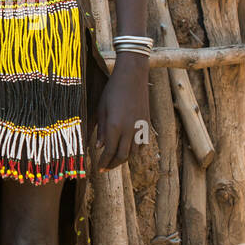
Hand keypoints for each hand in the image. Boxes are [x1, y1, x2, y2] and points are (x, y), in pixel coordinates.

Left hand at [94, 56, 149, 170]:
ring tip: (115, 159)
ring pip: (134, 152)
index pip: (109, 152)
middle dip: (112, 165)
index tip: (98, 169)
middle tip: (105, 168)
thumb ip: (99, 129)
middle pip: (122, 156)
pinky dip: (136, 150)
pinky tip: (129, 149)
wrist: (132, 76)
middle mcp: (128, 129)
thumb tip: (98, 146)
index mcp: (114, 126)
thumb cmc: (112, 90)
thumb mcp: (101, 109)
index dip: (103, 163)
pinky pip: (142, 143)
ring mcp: (139, 127)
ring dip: (124, 159)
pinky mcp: (146, 123)